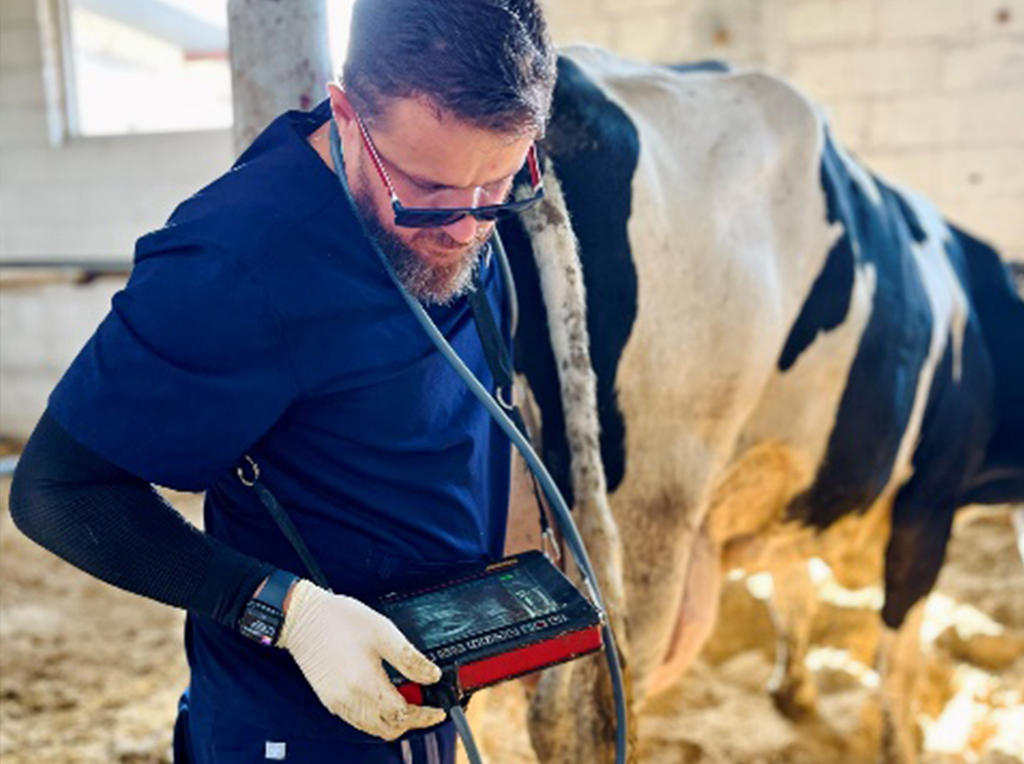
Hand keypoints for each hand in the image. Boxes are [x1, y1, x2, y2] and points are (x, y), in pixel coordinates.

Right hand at [278, 579, 446, 739]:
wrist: (303, 618)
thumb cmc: (340, 620)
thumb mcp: (383, 631)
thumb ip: (409, 658)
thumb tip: (431, 676)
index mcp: (366, 683)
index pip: (402, 715)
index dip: (424, 716)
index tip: (437, 712)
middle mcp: (350, 700)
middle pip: (388, 729)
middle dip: (411, 722)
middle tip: (425, 705)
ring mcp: (338, 703)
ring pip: (373, 728)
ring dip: (393, 721)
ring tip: (407, 700)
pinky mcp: (329, 700)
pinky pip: (358, 721)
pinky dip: (375, 717)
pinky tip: (383, 697)